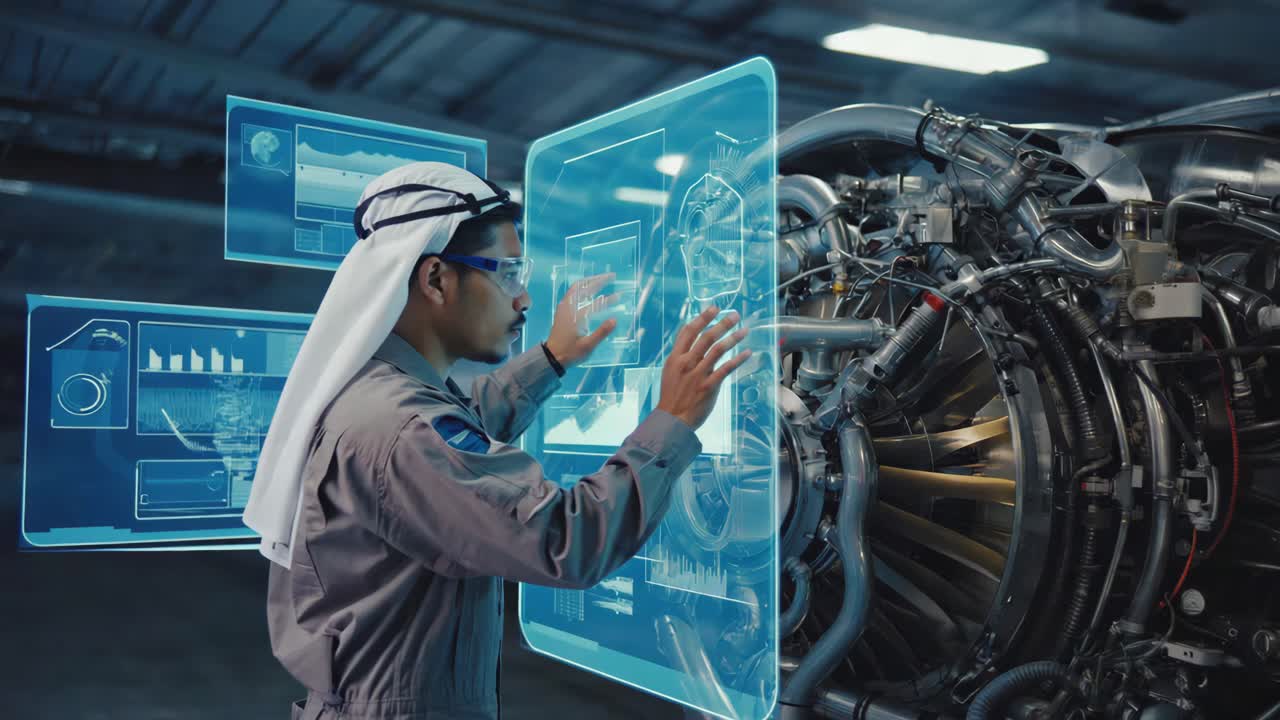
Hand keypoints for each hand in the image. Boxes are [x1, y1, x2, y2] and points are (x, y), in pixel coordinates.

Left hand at [544, 272, 620, 368]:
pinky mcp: (562, 310)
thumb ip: (601, 332)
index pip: (596, 303)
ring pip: (576, 288)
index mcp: (576, 315)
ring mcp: (564, 307)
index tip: (619, 295)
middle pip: (584, 288)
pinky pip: (572, 292)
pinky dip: (582, 287)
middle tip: (612, 276)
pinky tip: (587, 289)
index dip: (609, 299)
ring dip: (589, 281)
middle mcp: (569, 308)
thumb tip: (614, 320)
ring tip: (601, 279)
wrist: (551, 357)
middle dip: (598, 280)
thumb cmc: (570, 353)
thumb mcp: (587, 346)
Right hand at [656, 305, 751, 429]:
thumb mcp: (670, 372)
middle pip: (706, 337)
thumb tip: (692, 340)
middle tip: (734, 315)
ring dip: (732, 338)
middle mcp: (686, 363)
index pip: (688, 331)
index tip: (714, 308)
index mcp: (675, 358)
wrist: (672, 419)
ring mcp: (698, 375)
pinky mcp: (709, 386)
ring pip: (717, 350)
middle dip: (722, 323)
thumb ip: (681, 356)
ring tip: (744, 330)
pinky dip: (738, 359)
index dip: (702, 318)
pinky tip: (747, 352)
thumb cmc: (672, 396)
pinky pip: (726, 369)